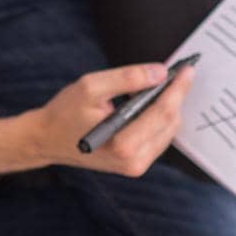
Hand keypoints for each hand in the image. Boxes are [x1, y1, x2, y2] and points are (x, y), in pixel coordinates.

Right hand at [25, 61, 194, 175]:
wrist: (48, 140)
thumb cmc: (65, 113)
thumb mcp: (91, 87)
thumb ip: (127, 78)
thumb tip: (160, 72)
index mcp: (123, 145)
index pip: (163, 112)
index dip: (178, 88)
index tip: (187, 69)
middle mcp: (134, 161)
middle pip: (170, 122)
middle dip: (176, 95)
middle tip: (178, 72)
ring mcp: (136, 166)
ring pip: (168, 131)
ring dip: (169, 106)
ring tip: (163, 85)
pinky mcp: (135, 165)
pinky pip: (159, 138)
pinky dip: (160, 118)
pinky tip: (152, 102)